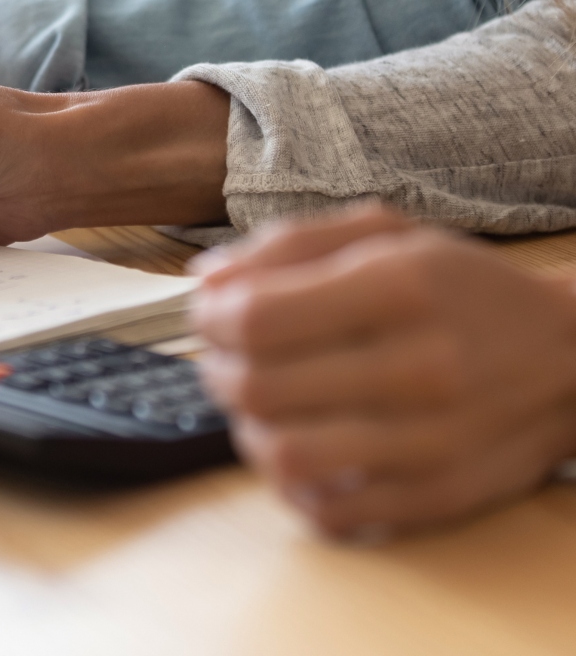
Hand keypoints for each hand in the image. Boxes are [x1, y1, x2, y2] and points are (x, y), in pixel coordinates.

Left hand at [190, 205, 575, 539]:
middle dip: (218, 370)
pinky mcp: (436, 496)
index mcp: (400, 286)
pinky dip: (292, 483)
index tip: (210, 315)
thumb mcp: (388, 235)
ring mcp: (431, 440)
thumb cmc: (462, 290)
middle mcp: (419, 365)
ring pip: (282, 454)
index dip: (209, 318)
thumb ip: (289, 246)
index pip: (256, 317)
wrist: (572, 358)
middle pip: (257, 387)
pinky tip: (302, 445)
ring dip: (247, 429)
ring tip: (260, 406)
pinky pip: (326, 509)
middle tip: (228, 359)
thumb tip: (205, 279)